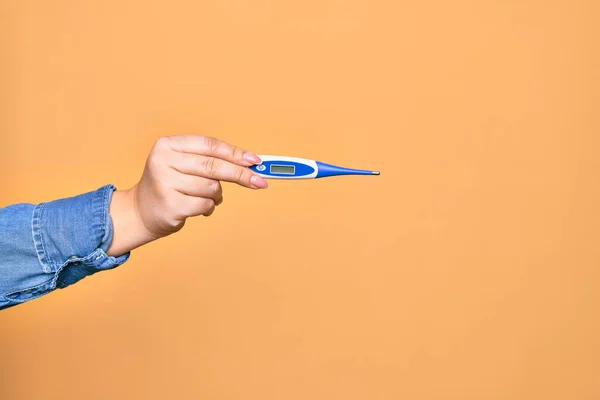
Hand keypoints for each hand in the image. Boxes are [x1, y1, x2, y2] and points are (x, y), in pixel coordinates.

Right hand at [106, 135, 266, 255]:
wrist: (140, 211)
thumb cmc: (171, 184)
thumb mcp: (184, 164)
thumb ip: (211, 160)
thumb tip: (250, 164)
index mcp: (168, 145)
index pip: (209, 145)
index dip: (234, 153)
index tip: (255, 161)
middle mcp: (163, 161)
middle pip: (213, 166)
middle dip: (240, 174)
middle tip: (259, 181)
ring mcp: (165, 184)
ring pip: (211, 187)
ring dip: (217, 195)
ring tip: (207, 196)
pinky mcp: (170, 205)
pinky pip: (205, 205)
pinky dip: (208, 207)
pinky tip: (198, 207)